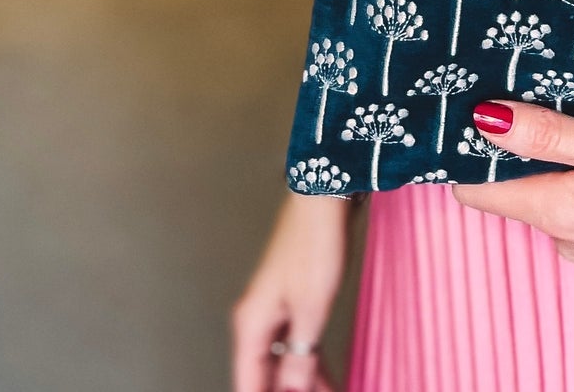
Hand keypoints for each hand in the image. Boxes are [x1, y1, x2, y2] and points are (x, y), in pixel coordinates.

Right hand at [231, 192, 353, 391]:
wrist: (322, 201)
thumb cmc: (313, 243)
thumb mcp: (311, 307)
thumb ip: (301, 354)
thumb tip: (293, 389)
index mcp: (252, 323)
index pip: (248, 383)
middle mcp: (257, 320)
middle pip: (263, 375)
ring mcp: (274, 311)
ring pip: (281, 362)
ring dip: (300, 382)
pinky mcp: (292, 303)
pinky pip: (294, 344)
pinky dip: (308, 363)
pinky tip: (325, 378)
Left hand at [451, 101, 573, 300]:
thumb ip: (551, 136)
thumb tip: (482, 120)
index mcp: (556, 213)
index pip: (475, 187)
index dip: (460, 145)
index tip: (455, 98)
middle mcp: (566, 236)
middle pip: (511, 185)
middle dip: (508, 139)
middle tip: (513, 78)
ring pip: (552, 189)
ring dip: (552, 152)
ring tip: (562, 97)